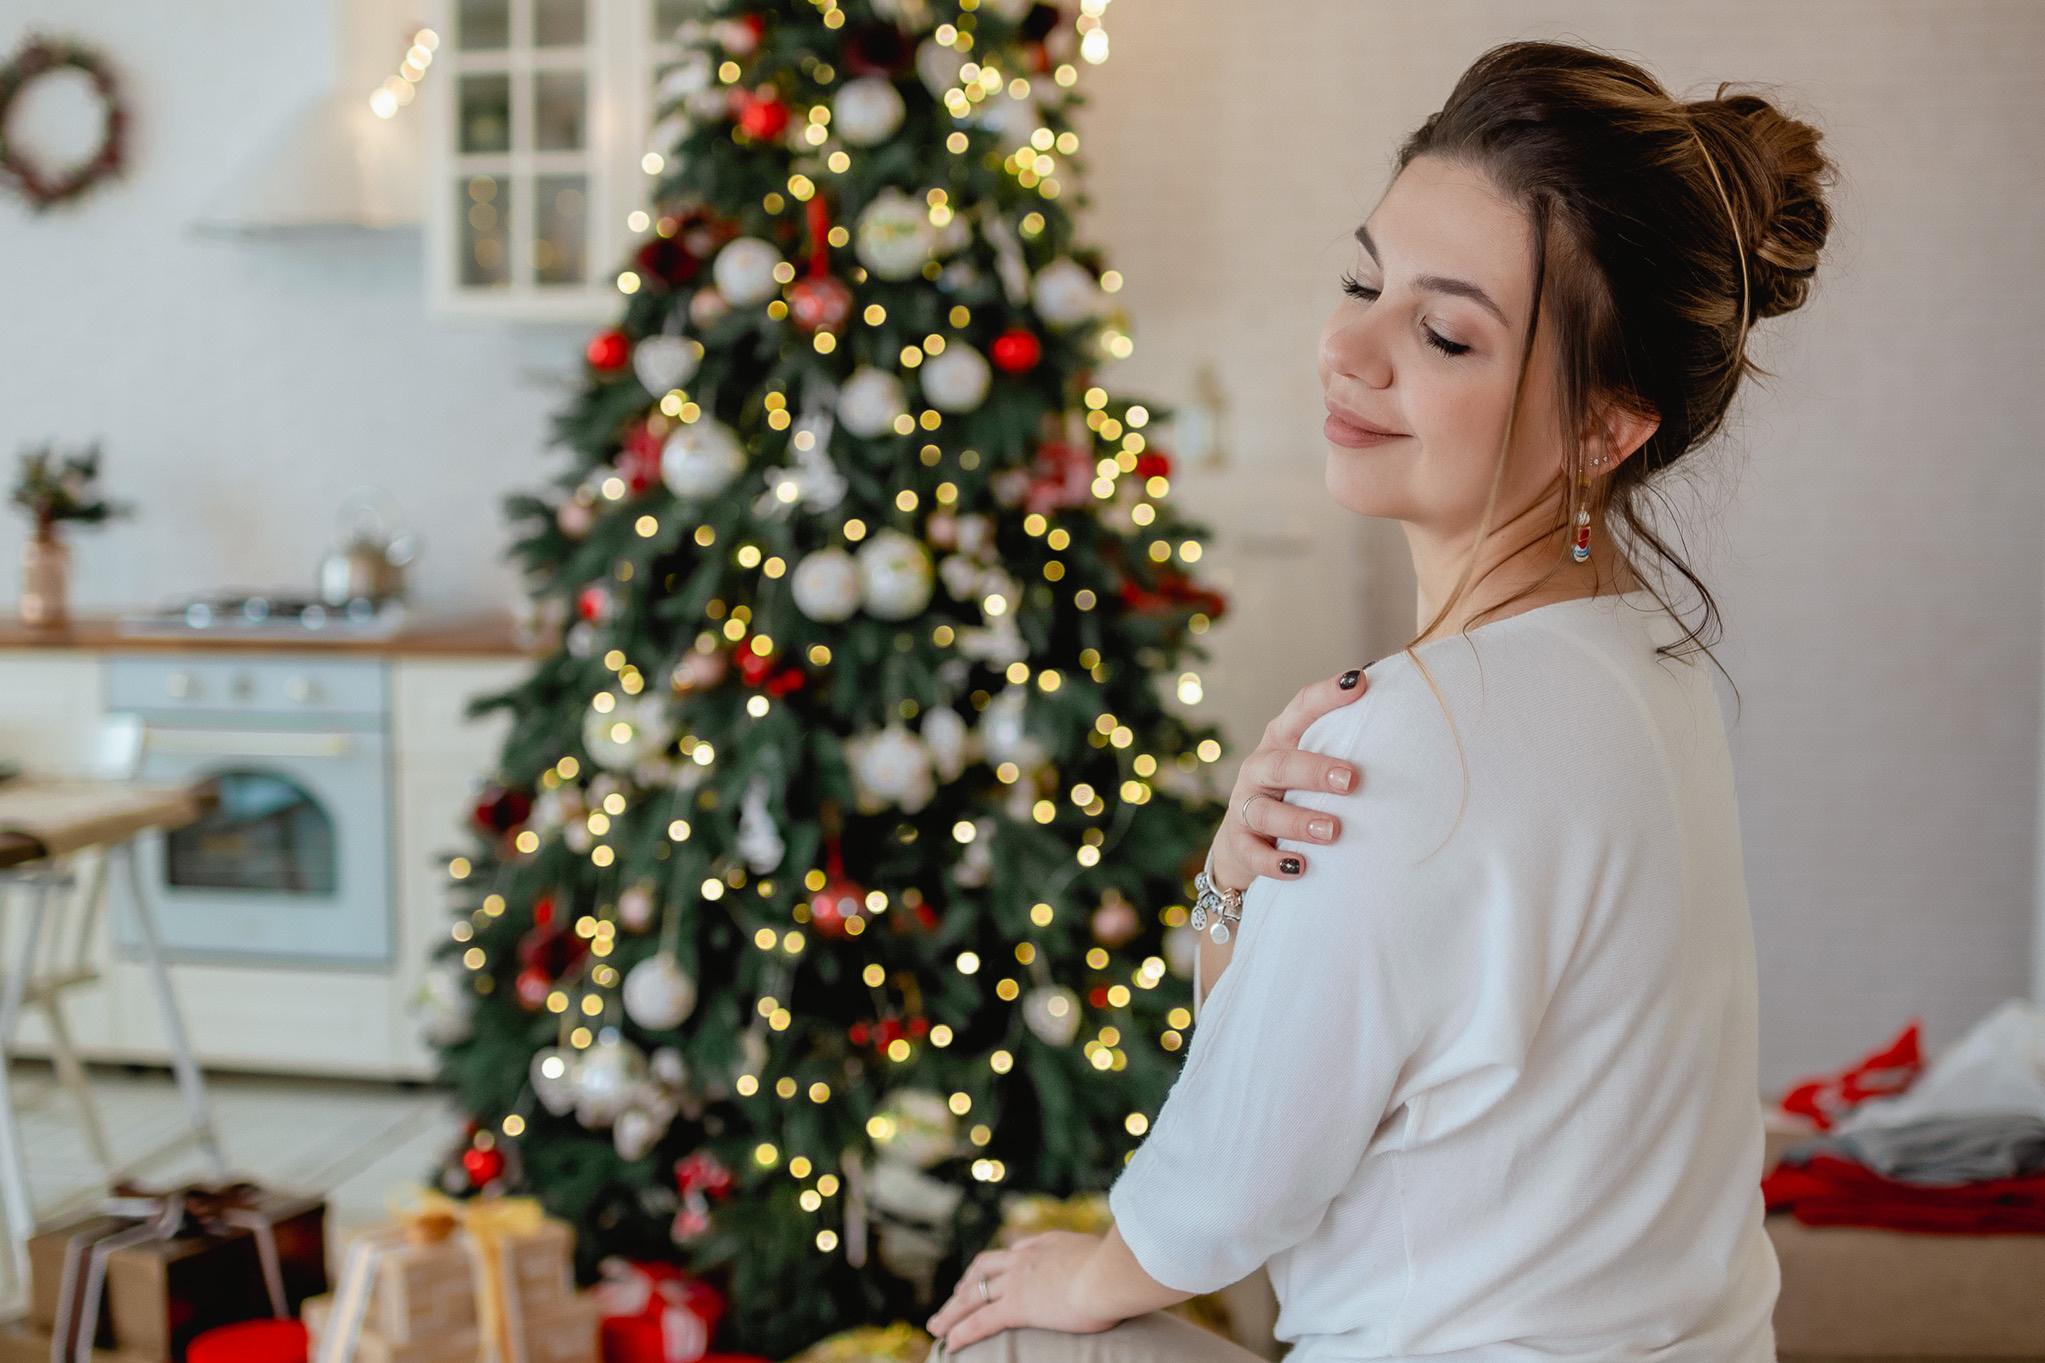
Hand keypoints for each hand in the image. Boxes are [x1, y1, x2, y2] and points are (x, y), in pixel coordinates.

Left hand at [924, 1232, 1115, 1350]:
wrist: (1111, 1273)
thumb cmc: (1121, 1268)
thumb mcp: (1109, 1253)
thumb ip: (1099, 1255)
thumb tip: (1111, 1261)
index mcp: (1048, 1244)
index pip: (1015, 1251)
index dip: (999, 1263)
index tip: (990, 1271)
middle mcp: (1026, 1259)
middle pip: (984, 1269)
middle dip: (965, 1284)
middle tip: (952, 1297)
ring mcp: (1018, 1282)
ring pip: (973, 1295)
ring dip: (951, 1310)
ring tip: (935, 1325)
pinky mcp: (1017, 1306)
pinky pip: (980, 1321)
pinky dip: (961, 1333)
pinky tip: (948, 1344)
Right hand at [1211, 668, 1367, 888]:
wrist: (1245, 844)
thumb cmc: (1295, 795)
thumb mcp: (1313, 768)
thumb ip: (1346, 749)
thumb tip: (1407, 726)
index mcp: (1282, 740)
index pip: (1301, 709)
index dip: (1328, 695)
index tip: (1360, 682)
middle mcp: (1260, 768)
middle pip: (1282, 763)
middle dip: (1315, 770)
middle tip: (1351, 781)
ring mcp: (1246, 805)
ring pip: (1265, 810)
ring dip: (1299, 821)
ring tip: (1331, 831)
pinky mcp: (1239, 842)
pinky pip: (1252, 853)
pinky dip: (1273, 860)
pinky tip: (1299, 867)